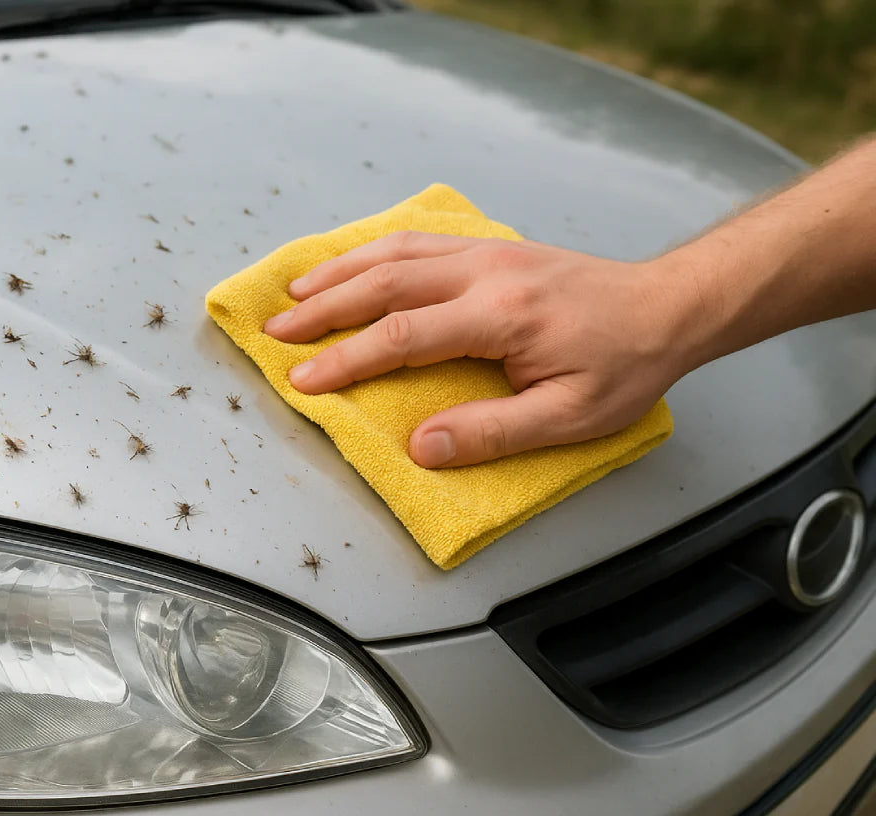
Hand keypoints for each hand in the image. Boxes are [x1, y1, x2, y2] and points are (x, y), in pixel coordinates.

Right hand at [263, 231, 697, 467]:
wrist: (667, 305)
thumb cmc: (624, 365)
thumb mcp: (572, 416)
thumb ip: (494, 431)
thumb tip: (422, 447)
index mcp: (502, 316)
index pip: (403, 337)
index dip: (346, 361)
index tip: (302, 380)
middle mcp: (485, 273)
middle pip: (385, 284)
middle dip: (322, 310)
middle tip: (275, 333)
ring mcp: (486, 252)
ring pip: (395, 254)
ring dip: (339, 272)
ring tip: (294, 294)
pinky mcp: (490, 247)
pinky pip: (418, 242)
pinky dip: (373, 250)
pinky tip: (351, 264)